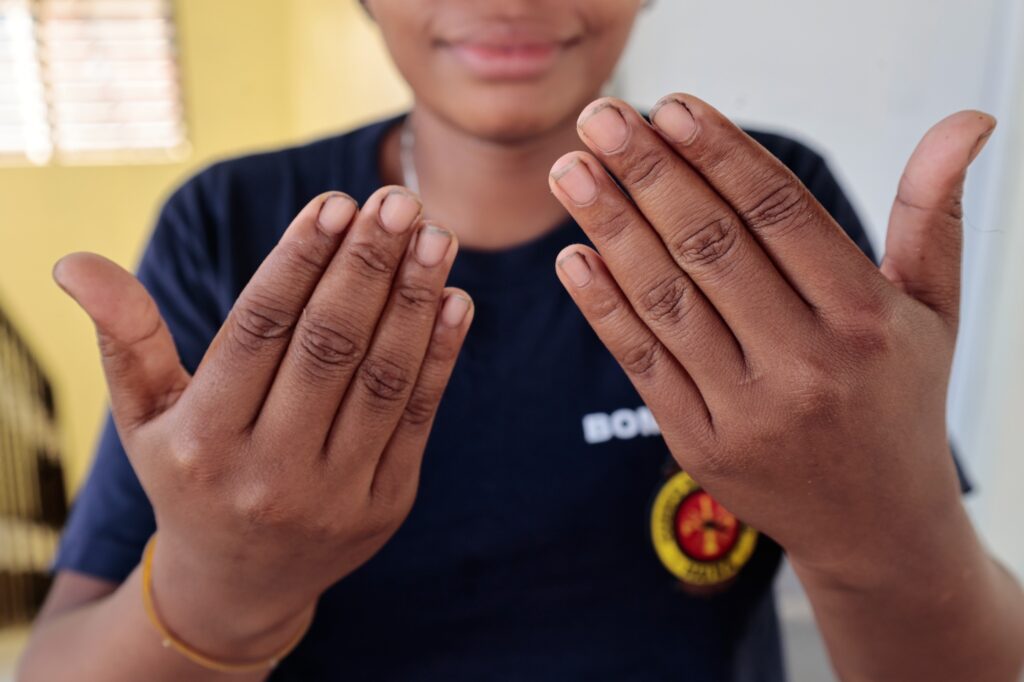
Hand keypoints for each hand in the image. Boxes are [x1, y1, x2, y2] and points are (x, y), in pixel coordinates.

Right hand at [54, 187, 472, 655]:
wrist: (240, 584)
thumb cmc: (190, 476)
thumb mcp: (145, 417)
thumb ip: (125, 337)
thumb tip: (74, 261)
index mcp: (203, 442)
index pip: (259, 331)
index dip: (299, 262)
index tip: (335, 202)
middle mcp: (269, 473)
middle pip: (328, 348)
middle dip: (367, 266)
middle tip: (398, 201)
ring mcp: (335, 495)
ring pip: (383, 379)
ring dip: (415, 301)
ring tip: (437, 236)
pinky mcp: (386, 506)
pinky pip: (419, 418)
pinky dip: (442, 355)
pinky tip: (457, 298)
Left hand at [550, 94, 993, 579]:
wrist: (877, 527)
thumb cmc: (899, 401)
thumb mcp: (932, 311)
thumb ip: (931, 217)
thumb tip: (966, 121)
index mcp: (866, 320)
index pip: (780, 214)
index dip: (720, 155)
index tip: (671, 108)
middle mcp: (807, 365)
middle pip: (712, 248)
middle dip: (648, 176)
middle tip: (601, 120)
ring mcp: (748, 411)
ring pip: (667, 300)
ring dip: (610, 229)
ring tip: (569, 172)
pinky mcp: (701, 445)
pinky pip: (642, 363)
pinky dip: (603, 308)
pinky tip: (573, 256)